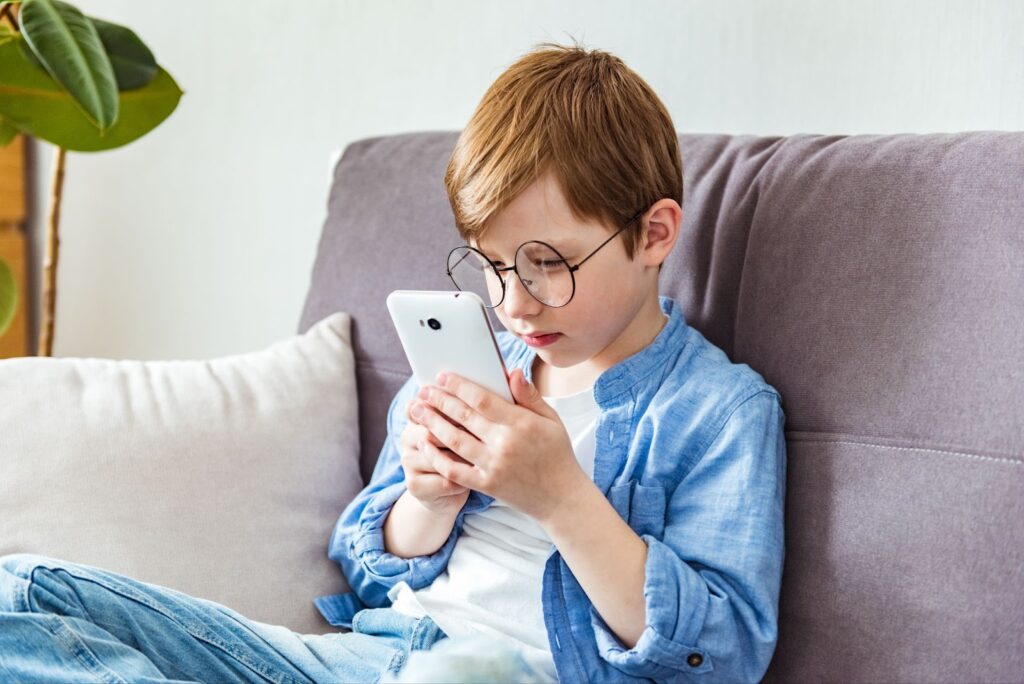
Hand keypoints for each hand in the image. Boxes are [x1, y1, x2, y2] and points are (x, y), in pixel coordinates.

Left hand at [407, 369, 587, 523]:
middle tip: (423, 390)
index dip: (459, 386)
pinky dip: (437, 457)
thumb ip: (529, 396)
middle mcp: (504, 443)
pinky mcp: (486, 485)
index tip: (443, 377)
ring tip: (417, 411)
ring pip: (454, 440)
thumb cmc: (557, 454)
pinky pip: (454, 470)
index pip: (482, 399)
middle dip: (439, 401)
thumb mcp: (551, 420)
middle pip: (464, 417)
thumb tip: (512, 372)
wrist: (561, 497)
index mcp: (521, 423)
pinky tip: (425, 444)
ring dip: (433, 423)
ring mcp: (493, 466)